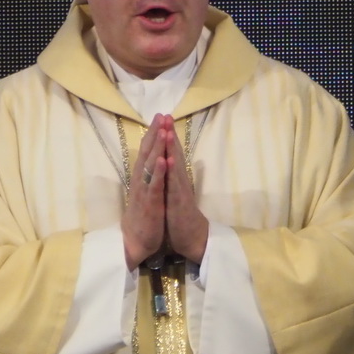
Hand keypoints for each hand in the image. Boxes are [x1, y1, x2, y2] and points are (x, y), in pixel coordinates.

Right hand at [123, 122, 166, 268]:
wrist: (135, 242)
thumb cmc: (143, 216)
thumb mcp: (147, 192)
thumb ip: (148, 176)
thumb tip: (152, 160)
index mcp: (142, 178)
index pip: (146, 151)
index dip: (152, 134)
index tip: (159, 117)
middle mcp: (141, 181)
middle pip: (146, 153)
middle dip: (154, 133)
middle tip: (160, 115)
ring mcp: (144, 191)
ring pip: (149, 165)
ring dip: (156, 148)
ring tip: (163, 130)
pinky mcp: (149, 203)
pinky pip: (154, 185)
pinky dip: (158, 172)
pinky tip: (163, 159)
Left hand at [156, 115, 208, 263]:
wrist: (191, 238)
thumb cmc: (181, 217)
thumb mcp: (174, 194)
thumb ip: (173, 179)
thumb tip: (170, 163)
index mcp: (175, 180)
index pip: (170, 154)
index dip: (166, 137)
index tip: (161, 119)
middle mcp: (179, 182)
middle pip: (174, 154)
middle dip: (169, 135)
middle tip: (165, 115)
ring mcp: (180, 191)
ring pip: (175, 166)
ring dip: (172, 148)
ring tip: (168, 131)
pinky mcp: (179, 203)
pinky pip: (174, 185)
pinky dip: (171, 172)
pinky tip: (169, 160)